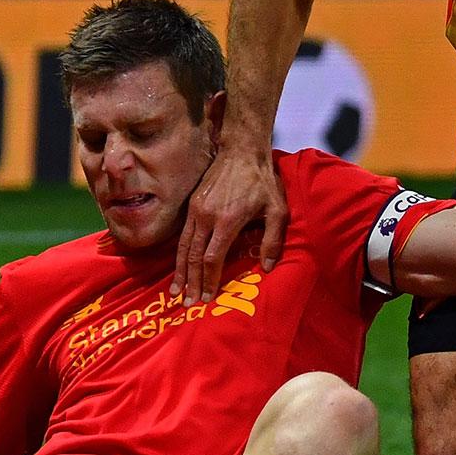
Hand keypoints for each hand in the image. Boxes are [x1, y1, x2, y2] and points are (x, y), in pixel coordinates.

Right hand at [175, 137, 287, 302]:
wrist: (242, 151)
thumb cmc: (263, 182)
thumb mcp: (278, 210)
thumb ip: (274, 239)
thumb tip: (268, 267)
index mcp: (227, 220)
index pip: (212, 258)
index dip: (209, 280)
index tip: (209, 298)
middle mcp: (207, 217)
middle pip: (193, 257)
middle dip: (191, 282)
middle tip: (189, 304)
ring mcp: (196, 210)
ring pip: (183, 247)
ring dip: (180, 272)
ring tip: (177, 292)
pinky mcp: (191, 205)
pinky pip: (182, 235)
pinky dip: (179, 255)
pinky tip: (178, 268)